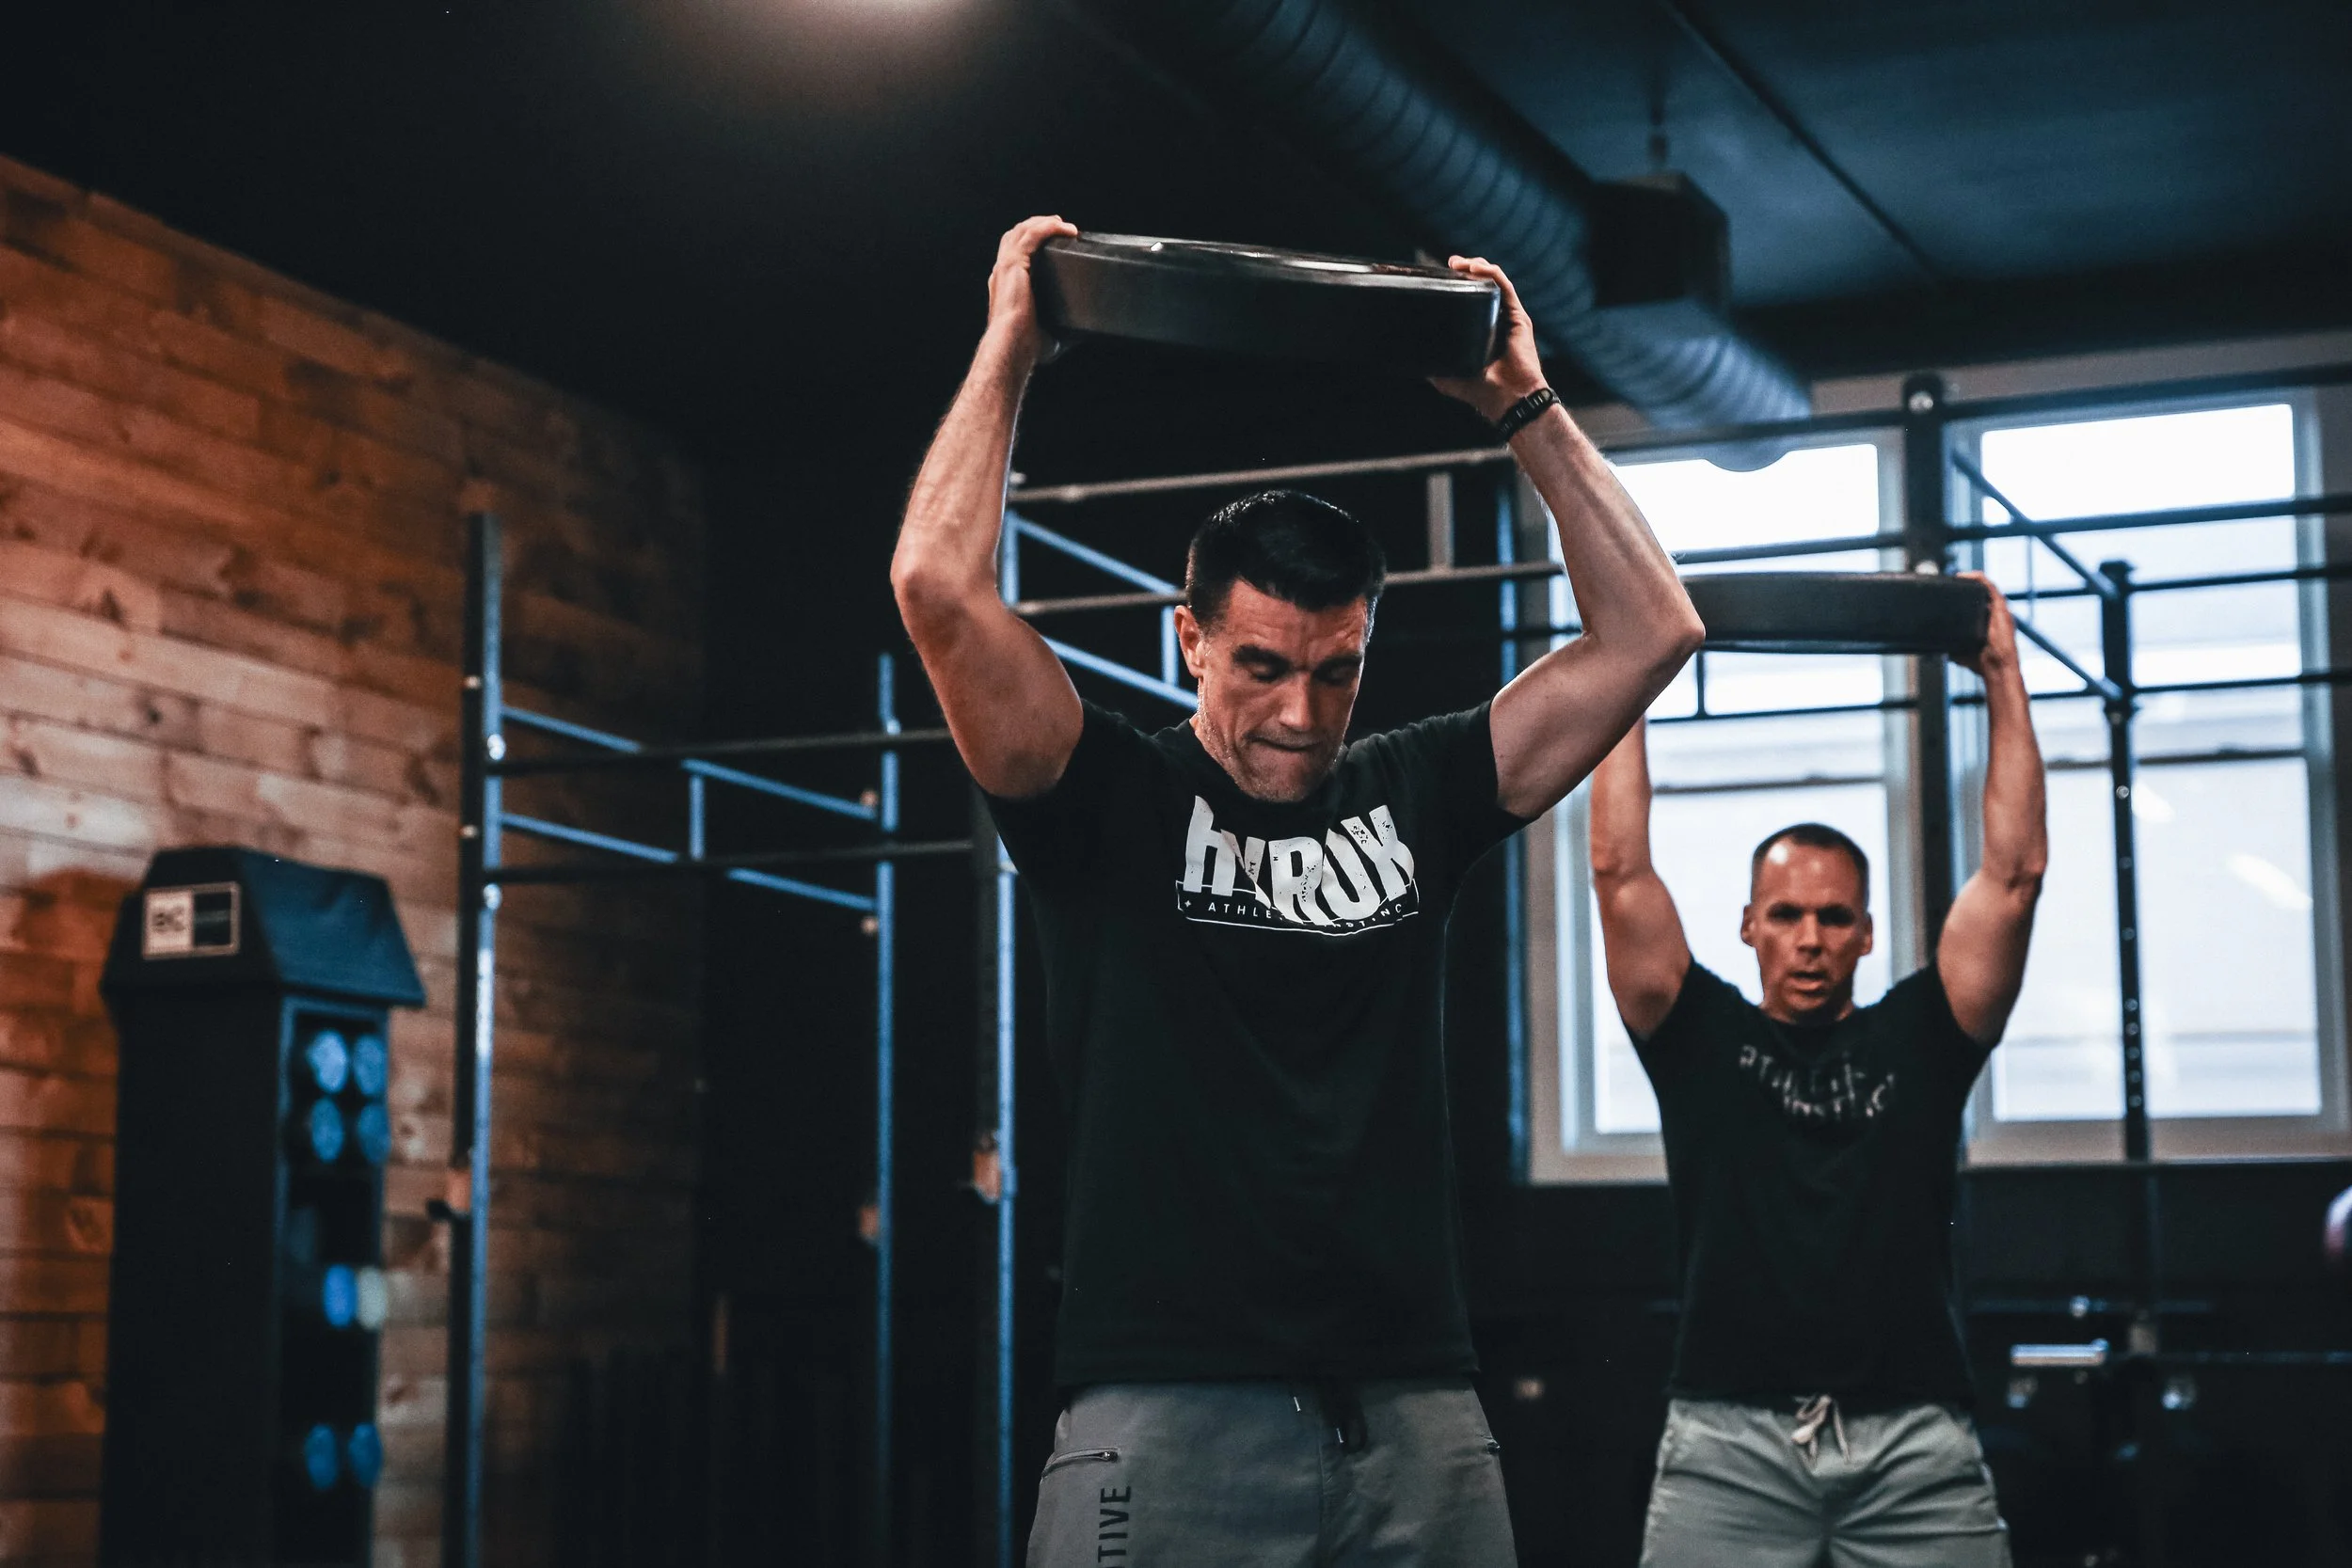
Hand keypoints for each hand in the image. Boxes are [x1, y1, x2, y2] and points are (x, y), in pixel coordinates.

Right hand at [984, 215, 1078, 372]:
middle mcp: (1002, 273)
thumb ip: (1062, 329)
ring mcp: (1006, 266)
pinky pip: (1032, 235)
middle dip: (1037, 226)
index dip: (1033, 244)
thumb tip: (1084, 331)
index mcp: (1006, 286)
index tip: (1055, 242)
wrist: (1012, 346)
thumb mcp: (1049, 334)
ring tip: (1063, 224)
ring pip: (1022, 230)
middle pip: (1016, 235)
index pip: (1014, 254)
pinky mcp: (1014, 263)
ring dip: (1044, 223)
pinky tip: (1066, 229)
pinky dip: (1049, 227)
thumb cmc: (1026, 346)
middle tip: (1060, 226)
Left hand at [1429, 255, 1546, 422]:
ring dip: (1477, 266)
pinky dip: (1491, 274)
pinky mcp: (1519, 317)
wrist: (1508, 399)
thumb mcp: (1445, 377)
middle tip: (1449, 264)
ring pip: (1494, 280)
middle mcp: (1495, 319)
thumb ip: (1431, 364)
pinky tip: (1476, 268)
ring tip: (1458, 262)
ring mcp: (1508, 316)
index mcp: (1480, 330)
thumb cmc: (1481, 392)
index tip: (1439, 275)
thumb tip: (1406, 355)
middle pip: (1482, 284)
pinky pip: (1505, 287)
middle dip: (1466, 269)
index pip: (1469, 298)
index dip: (1456, 283)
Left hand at [1952, 571, 2017, 677]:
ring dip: (1972, 579)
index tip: (1949, 589)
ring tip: (1957, 576)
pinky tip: (1966, 575)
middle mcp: (1994, 613)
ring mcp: (1999, 610)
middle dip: (1968, 584)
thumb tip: (1936, 645)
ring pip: (1986, 587)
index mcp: (1986, 621)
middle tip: (1950, 581)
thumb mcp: (1959, 652)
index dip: (1965, 593)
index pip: (1977, 601)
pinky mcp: (2001, 609)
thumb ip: (1951, 646)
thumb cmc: (1982, 662)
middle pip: (1982, 592)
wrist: (1996, 668)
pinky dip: (1979, 579)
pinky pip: (1991, 588)